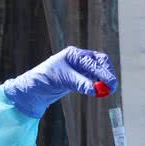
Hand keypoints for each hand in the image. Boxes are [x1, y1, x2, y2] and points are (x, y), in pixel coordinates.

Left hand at [3, 46, 117, 117]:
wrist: (32, 91)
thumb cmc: (43, 80)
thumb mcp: (62, 80)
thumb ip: (79, 83)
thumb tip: (95, 89)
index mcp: (73, 54)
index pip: (93, 61)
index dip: (103, 73)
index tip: (110, 84)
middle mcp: (78, 58)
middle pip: (100, 62)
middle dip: (107, 73)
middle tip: (112, 87)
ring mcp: (79, 68)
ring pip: (98, 71)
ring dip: (104, 79)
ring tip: (107, 91)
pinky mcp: (78, 78)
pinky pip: (93, 79)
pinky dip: (98, 84)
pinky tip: (100, 91)